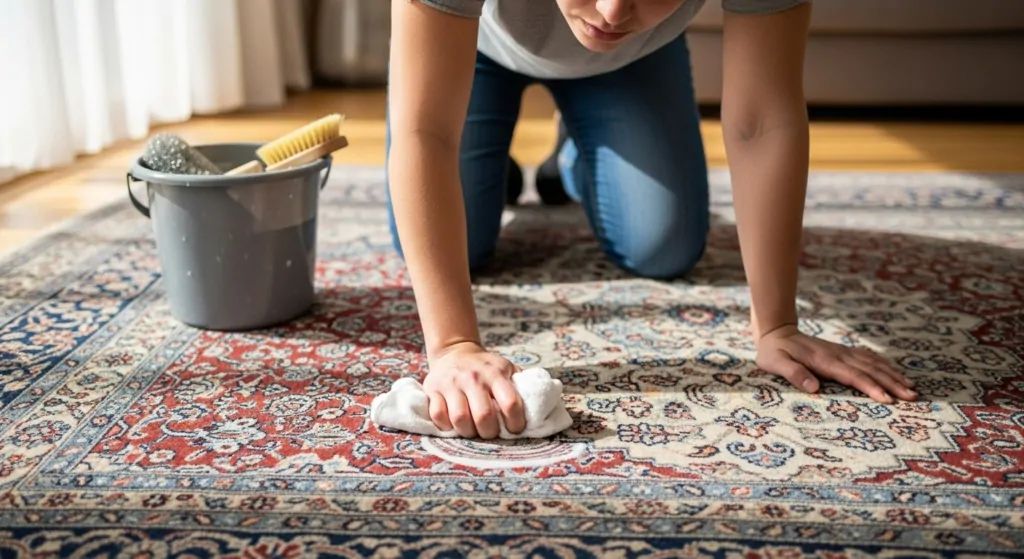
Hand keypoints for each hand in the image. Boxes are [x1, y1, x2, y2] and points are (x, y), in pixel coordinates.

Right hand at [424, 342, 525, 438]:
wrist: (455, 351)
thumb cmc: (486, 368)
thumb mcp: (507, 369)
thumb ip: (521, 386)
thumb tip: (538, 410)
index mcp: (496, 373)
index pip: (511, 403)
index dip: (516, 423)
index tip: (515, 429)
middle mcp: (473, 378)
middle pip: (484, 417)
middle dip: (490, 432)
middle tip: (491, 432)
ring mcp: (451, 383)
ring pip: (460, 419)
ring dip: (468, 432)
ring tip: (472, 429)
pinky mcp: (433, 389)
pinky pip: (438, 416)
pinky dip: (446, 426)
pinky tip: (454, 423)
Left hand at [755, 324, 916, 403]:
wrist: (777, 332)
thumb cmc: (774, 352)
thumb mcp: (776, 363)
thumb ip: (794, 374)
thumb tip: (814, 388)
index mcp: (824, 361)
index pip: (852, 376)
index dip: (871, 388)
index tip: (888, 399)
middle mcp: (838, 355)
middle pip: (870, 370)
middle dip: (892, 384)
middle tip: (912, 397)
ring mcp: (842, 352)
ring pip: (873, 363)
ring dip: (893, 375)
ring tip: (912, 388)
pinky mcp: (843, 352)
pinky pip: (868, 357)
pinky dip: (885, 365)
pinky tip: (896, 373)